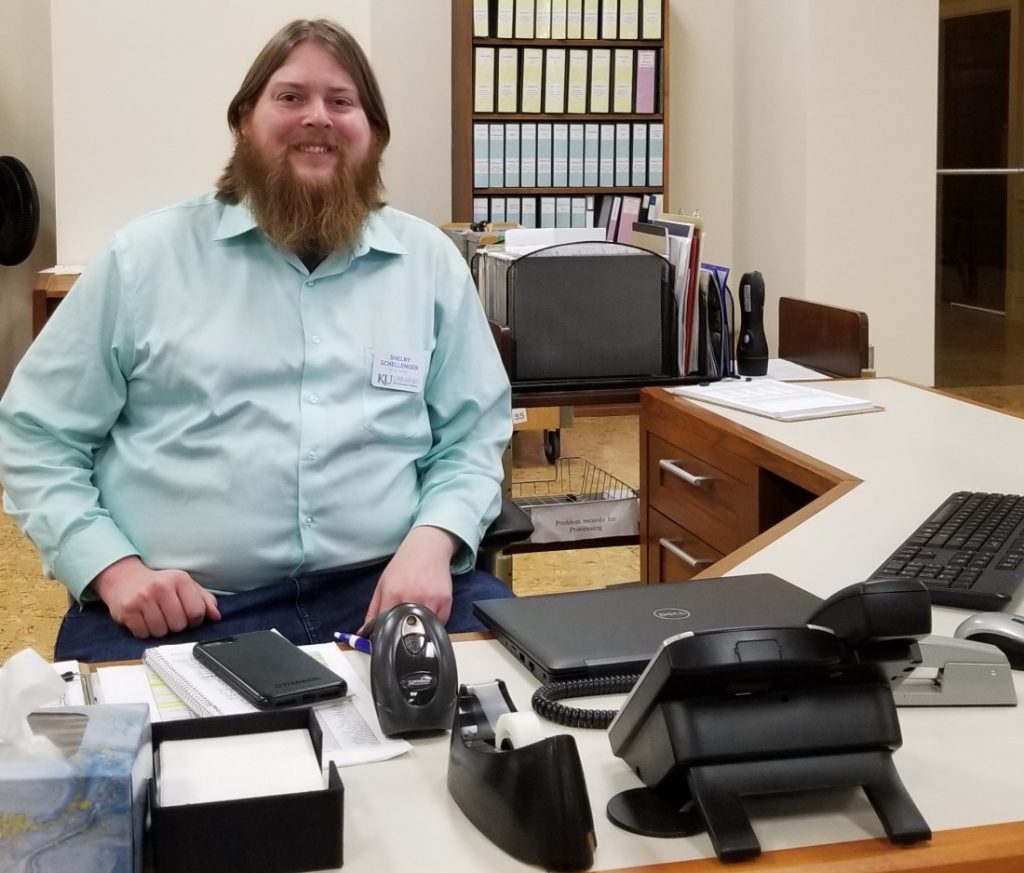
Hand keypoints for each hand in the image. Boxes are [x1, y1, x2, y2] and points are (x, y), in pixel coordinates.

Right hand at [91, 556, 220, 638]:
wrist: (124, 578)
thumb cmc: (159, 584)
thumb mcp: (184, 585)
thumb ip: (203, 599)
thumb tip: (216, 616)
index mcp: (179, 579)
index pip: (197, 611)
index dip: (195, 620)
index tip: (189, 617)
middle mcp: (161, 587)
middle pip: (179, 625)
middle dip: (177, 625)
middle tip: (169, 616)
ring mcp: (142, 599)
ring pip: (161, 632)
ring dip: (160, 630)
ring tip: (156, 617)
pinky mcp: (127, 610)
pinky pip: (143, 634)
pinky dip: (145, 631)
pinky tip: (143, 619)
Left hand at [361, 526, 456, 631]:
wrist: (427, 548)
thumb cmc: (404, 565)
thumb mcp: (382, 584)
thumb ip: (373, 610)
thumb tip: (364, 633)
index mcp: (393, 593)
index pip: (385, 625)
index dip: (384, 633)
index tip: (385, 635)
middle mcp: (412, 597)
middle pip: (405, 630)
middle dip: (401, 633)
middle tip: (402, 629)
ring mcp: (431, 600)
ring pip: (424, 628)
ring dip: (420, 629)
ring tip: (416, 620)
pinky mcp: (445, 601)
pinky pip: (440, 623)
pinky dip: (434, 624)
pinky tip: (429, 614)